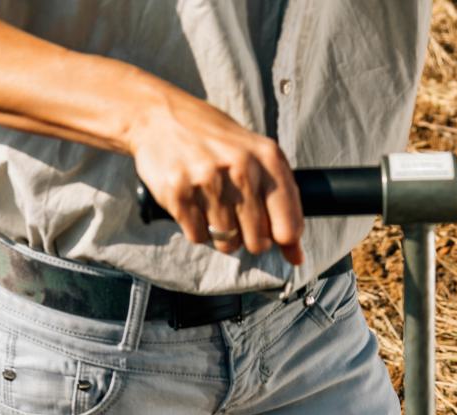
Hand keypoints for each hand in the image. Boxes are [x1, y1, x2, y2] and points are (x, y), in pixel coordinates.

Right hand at [128, 81, 302, 262]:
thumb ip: (282, 203)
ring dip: (220, 233)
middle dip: (248, 238)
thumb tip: (296, 257)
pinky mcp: (179, 192)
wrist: (160, 115)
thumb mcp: (257, 158)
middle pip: (257, 242)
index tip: (272, 233)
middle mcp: (241, 168)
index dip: (282, 239)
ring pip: (227, 243)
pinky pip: (198, 237)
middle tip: (235, 215)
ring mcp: (208, 181)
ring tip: (212, 205)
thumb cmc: (215, 141)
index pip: (288, 227)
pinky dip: (196, 228)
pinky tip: (194, 203)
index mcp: (268, 159)